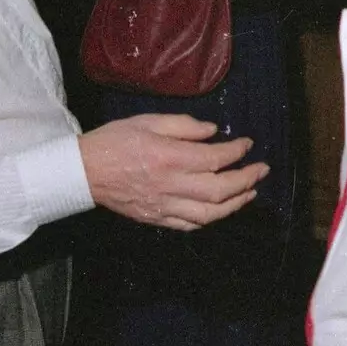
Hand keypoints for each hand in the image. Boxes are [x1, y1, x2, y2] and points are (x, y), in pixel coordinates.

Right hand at [80, 113, 268, 229]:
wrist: (84, 171)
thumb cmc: (115, 140)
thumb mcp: (148, 120)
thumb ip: (183, 126)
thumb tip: (213, 131)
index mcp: (169, 157)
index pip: (215, 158)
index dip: (236, 151)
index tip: (247, 144)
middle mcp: (171, 185)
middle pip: (219, 189)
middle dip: (246, 180)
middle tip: (262, 170)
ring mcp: (165, 206)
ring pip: (210, 213)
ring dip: (235, 204)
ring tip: (250, 192)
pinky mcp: (157, 219)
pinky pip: (191, 225)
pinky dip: (211, 219)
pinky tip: (222, 209)